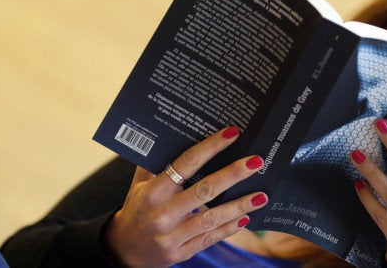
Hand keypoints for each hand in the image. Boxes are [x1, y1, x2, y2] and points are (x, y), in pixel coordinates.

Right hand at [105, 126, 267, 266]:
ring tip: (262, 195)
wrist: (125, 249)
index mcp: (153, 191)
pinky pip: (210, 238)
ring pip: (211, 218)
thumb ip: (154, 162)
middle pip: (204, 190)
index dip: (210, 148)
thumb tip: (172, 134)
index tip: (231, 134)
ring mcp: (173, 235)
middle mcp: (164, 213)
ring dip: (239, 206)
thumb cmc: (136, 209)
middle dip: (232, 174)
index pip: (185, 164)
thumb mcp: (139, 184)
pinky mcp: (182, 252)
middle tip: (256, 162)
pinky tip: (247, 217)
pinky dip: (229, 228)